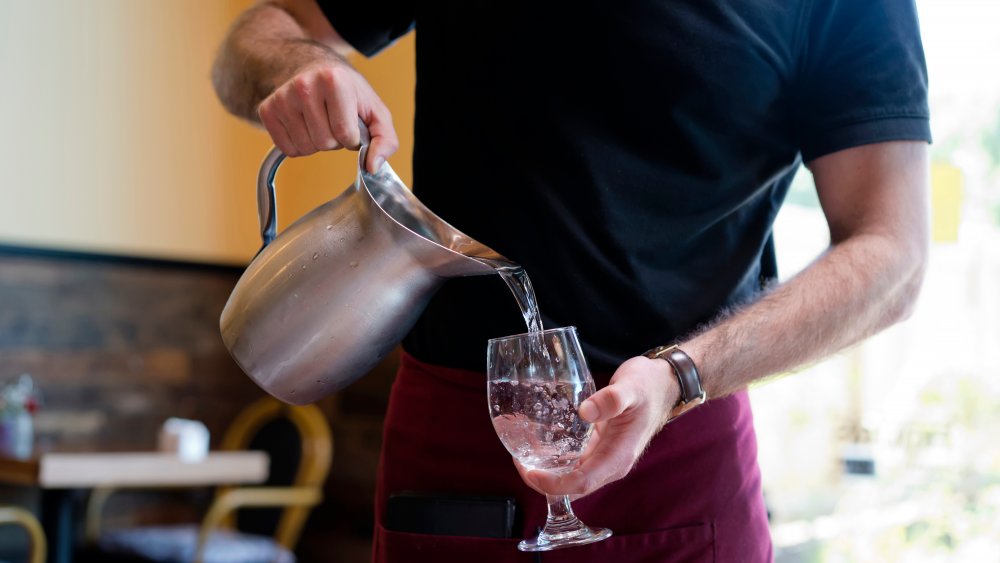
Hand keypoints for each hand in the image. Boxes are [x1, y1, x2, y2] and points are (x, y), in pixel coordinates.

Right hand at [256, 56, 397, 172]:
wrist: (312, 69)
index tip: (351, 123)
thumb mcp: (375, 110)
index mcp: (334, 80)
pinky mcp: (267, 109)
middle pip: (324, 143)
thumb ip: (385, 140)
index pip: (345, 135)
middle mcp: (304, 85)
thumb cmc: (348, 92)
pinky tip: (303, 125)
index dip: (352, 138)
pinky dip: (299, 145)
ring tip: (319, 121)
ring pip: (305, 148)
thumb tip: (372, 167)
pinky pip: (287, 148)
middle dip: (334, 140)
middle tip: (333, 120)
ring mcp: (282, 97)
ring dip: (316, 143)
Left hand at [515, 356, 679, 498]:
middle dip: (543, 480)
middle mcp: (610, 463)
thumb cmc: (648, 386)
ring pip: (571, 475)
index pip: (581, 483)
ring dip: (546, 471)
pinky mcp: (598, 446)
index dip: (553, 483)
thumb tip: (584, 411)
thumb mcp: (631, 388)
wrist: (662, 384)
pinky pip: (573, 460)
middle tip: (517, 461)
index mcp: (618, 457)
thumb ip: (611, 400)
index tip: (529, 471)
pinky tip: (537, 443)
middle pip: (572, 485)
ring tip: (520, 454)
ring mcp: (604, 456)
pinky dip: (554, 457)